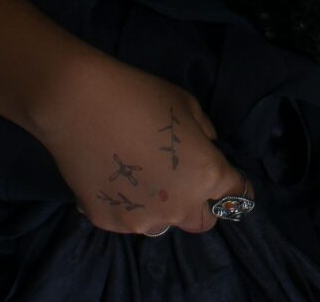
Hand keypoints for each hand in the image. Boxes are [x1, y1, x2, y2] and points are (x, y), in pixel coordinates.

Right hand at [33, 51, 251, 234]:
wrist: (82, 105)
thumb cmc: (143, 97)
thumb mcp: (188, 106)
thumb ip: (204, 133)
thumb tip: (205, 146)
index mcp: (206, 176)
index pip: (237, 195)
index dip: (237, 187)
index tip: (230, 181)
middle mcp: (178, 207)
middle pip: (201, 222)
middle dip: (200, 205)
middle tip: (184, 180)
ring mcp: (141, 220)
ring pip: (161, 223)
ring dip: (161, 207)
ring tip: (141, 175)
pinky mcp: (107, 222)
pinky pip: (127, 218)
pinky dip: (126, 204)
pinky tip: (113, 176)